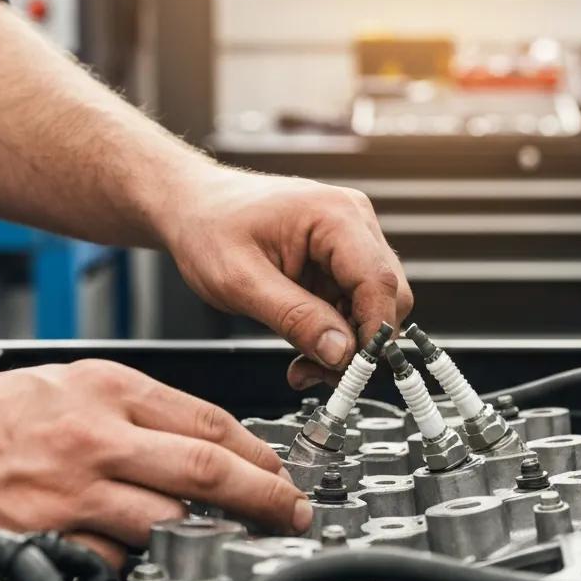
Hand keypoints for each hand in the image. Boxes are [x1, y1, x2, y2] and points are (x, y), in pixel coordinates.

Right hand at [0, 359, 309, 564]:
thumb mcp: (76, 378)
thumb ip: (143, 404)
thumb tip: (208, 439)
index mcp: (109, 388)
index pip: (206, 419)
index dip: (255, 450)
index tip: (280, 470)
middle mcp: (95, 436)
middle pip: (203, 467)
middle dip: (261, 495)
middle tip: (290, 510)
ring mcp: (71, 489)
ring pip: (165, 517)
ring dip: (205, 531)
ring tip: (230, 536)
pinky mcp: (44, 532)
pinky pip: (112, 556)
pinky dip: (136, 556)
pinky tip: (141, 549)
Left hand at [166, 167, 413, 388]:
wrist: (193, 206)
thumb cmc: (208, 227)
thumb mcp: (240, 281)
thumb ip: (294, 318)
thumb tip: (340, 353)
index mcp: (334, 215)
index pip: (379, 281)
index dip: (373, 332)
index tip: (351, 371)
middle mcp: (353, 221)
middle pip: (387, 296)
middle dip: (359, 344)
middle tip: (320, 374)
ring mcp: (351, 238)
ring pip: (374, 306)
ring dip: (344, 344)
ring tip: (302, 364)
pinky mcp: (341, 257)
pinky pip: (354, 304)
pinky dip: (334, 333)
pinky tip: (304, 346)